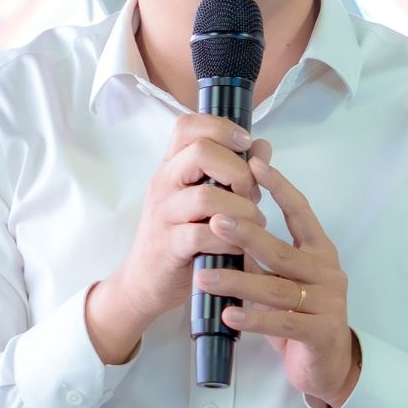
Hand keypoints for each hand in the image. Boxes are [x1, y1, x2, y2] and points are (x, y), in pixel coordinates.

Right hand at [85, 116, 272, 363]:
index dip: (221, 126)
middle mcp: (164, 183)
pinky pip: (205, 234)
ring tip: (253, 224)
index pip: (187, 125)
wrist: (144, 282)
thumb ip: (232, 171)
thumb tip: (262, 147)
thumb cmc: (180, 236)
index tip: (246, 143)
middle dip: (239, 171)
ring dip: (242, 210)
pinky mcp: (169, 245)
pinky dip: (231, 240)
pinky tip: (238, 247)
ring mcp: (164, 214)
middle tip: (250, 194)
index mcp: (172, 167)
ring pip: (207, 196)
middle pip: (201, 152)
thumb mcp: (203, 199)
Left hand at [197, 155, 359, 407]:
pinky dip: (253, 318)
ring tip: (204, 277)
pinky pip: (281, 322)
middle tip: (214, 220)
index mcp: (320, 250)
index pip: (301, 211)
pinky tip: (228, 313)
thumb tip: (225, 214)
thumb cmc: (299, 312)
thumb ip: (263, 249)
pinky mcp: (319, 333)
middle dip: (246, 234)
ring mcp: (327, 303)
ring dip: (237, 281)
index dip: (279, 186)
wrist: (327, 365)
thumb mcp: (283, 276)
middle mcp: (327, 272)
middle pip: (281, 250)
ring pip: (276, 288)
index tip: (254, 163)